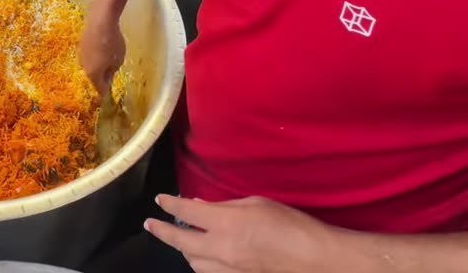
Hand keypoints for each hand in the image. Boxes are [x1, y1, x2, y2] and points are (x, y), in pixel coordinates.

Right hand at [80, 3, 125, 95]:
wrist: (100, 20)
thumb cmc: (112, 43)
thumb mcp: (118, 61)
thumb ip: (112, 72)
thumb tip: (107, 79)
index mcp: (93, 75)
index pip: (100, 90)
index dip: (106, 94)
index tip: (111, 96)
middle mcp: (83, 67)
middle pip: (94, 78)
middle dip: (102, 79)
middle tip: (111, 76)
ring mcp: (81, 55)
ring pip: (91, 66)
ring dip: (98, 66)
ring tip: (109, 59)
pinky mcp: (80, 45)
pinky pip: (89, 56)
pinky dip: (95, 56)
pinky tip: (103, 49)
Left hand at [145, 195, 341, 272]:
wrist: (316, 261)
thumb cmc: (291, 225)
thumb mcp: (256, 204)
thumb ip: (224, 206)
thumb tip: (199, 206)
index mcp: (226, 224)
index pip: (186, 212)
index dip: (169, 205)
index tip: (159, 201)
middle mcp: (221, 249)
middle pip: (181, 242)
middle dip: (162, 232)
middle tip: (151, 224)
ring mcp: (228, 270)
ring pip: (193, 263)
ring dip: (184, 250)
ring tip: (181, 240)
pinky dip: (202, 264)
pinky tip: (204, 258)